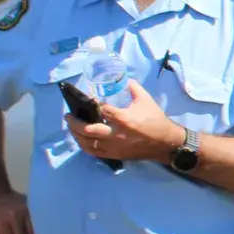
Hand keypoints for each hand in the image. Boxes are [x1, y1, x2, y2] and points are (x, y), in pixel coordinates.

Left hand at [68, 79, 184, 164]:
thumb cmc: (155, 120)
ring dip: (76, 135)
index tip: (88, 100)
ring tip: (72, 127)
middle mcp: (116, 134)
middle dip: (74, 123)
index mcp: (124, 119)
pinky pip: (94, 153)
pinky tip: (80, 140)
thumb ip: (132, 87)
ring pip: (88, 143)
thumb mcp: (146, 100)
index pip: (101, 110)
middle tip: (68, 116)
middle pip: (87, 130)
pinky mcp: (115, 155)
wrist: (165, 143)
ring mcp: (114, 147)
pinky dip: (84, 146)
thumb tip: (122, 79)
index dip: (92, 104)